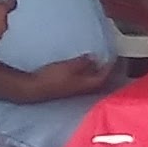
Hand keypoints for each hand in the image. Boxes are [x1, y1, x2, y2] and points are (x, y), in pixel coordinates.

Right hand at [1, 54, 115, 102]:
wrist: (34, 88)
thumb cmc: (53, 77)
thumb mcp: (70, 66)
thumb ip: (84, 62)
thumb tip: (95, 57)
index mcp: (88, 85)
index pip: (105, 76)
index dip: (110, 66)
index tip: (113, 56)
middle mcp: (85, 90)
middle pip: (100, 80)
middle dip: (105, 70)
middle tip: (109, 59)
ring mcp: (77, 90)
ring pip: (92, 81)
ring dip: (96, 72)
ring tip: (99, 61)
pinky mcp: (69, 89)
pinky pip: (84, 81)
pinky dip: (87, 74)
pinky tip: (84, 67)